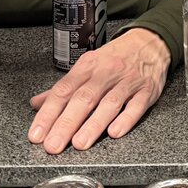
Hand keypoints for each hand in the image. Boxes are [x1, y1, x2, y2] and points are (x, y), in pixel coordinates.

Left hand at [28, 27, 170, 152]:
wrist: (150, 41)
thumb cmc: (116, 57)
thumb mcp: (88, 65)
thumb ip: (64, 87)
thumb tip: (36, 104)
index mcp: (87, 67)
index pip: (63, 90)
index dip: (49, 113)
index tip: (37, 134)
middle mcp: (106, 73)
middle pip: (84, 98)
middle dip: (66, 123)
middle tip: (52, 145)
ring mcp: (127, 82)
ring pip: (109, 104)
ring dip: (93, 125)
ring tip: (79, 144)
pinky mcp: (147, 91)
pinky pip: (136, 106)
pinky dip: (126, 119)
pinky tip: (115, 132)